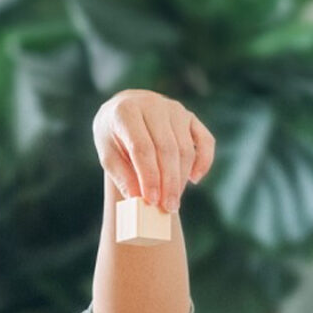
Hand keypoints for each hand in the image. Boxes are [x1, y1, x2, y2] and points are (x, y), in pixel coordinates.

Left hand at [92, 90, 215, 211]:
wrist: (124, 109)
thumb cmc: (114, 136)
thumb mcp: (107, 153)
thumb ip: (121, 175)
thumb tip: (137, 199)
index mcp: (126, 112)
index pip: (142, 148)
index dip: (149, 176)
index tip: (151, 200)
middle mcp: (153, 105)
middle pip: (167, 149)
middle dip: (169, 182)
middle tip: (168, 207)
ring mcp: (174, 109)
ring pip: (185, 148)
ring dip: (181, 177)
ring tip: (173, 199)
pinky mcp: (190, 116)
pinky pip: (205, 140)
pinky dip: (204, 161)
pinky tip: (194, 179)